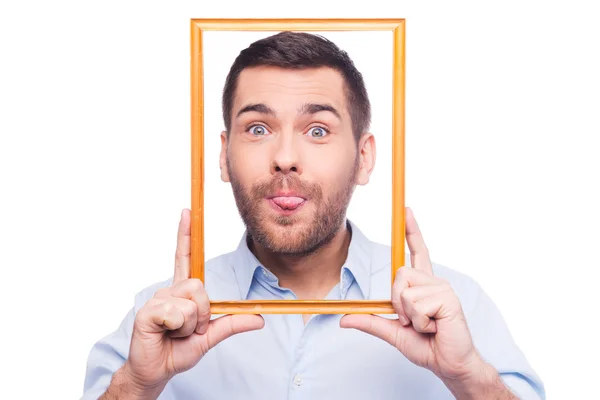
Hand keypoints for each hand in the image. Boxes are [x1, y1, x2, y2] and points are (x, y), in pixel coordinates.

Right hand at [124, 209, 264, 394]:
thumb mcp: (210, 337)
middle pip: (199, 287)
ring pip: (191, 303)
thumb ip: (232, 324)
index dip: (185, 234)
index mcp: (182, 291)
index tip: (187, 211)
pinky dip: (178, 329)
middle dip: (202, 314)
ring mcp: (158, 300)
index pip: (184, 257)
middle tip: (189, 329)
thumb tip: (260, 319)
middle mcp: (170, 290)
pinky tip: (165, 333)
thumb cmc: (178, 351)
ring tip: (176, 333)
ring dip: (190, 325)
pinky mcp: (148, 312)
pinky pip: (176, 314)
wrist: (156, 370)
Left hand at [340, 207, 483, 382]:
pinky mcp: (448, 298)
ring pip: (405, 290)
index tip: (407, 210)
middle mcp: (434, 281)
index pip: (417, 252)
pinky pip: (417, 303)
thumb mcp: (393, 332)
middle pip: (399, 274)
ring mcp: (443, 288)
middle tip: (414, 321)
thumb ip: (371, 322)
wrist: (449, 364)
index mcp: (424, 285)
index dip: (412, 231)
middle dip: (398, 301)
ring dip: (410, 315)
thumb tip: (343, 319)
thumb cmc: (427, 346)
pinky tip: (435, 327)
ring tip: (427, 325)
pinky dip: (420, 322)